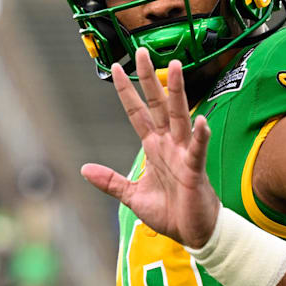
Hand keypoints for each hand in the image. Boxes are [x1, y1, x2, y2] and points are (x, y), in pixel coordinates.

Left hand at [81, 48, 220, 248]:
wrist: (193, 233)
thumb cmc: (169, 212)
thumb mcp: (132, 195)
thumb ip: (110, 181)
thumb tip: (84, 169)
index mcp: (153, 147)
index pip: (137, 113)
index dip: (127, 91)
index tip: (117, 68)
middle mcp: (168, 144)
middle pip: (157, 104)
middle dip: (150, 79)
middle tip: (142, 52)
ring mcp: (183, 154)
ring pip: (178, 117)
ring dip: (177, 92)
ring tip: (175, 67)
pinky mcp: (195, 170)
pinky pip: (197, 150)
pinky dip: (200, 135)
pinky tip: (200, 120)